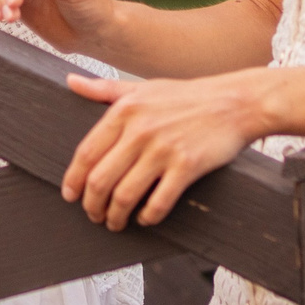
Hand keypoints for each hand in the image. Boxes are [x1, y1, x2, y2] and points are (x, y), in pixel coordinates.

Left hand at [60, 69, 269, 229]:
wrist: (234, 102)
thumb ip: (104, 89)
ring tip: (115, 222)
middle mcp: (140, 130)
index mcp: (124, 111)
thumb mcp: (142, 87)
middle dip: (92, 205)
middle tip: (94, 215)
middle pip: (100, 179)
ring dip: (115, 216)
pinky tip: (145, 218)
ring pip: (124, 195)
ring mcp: (163, 149)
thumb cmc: (187, 96)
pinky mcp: (187, 166)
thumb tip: (71, 82)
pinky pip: (158, 203)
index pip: (86, 153)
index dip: (73, 180)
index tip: (70, 196)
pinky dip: (147, 217)